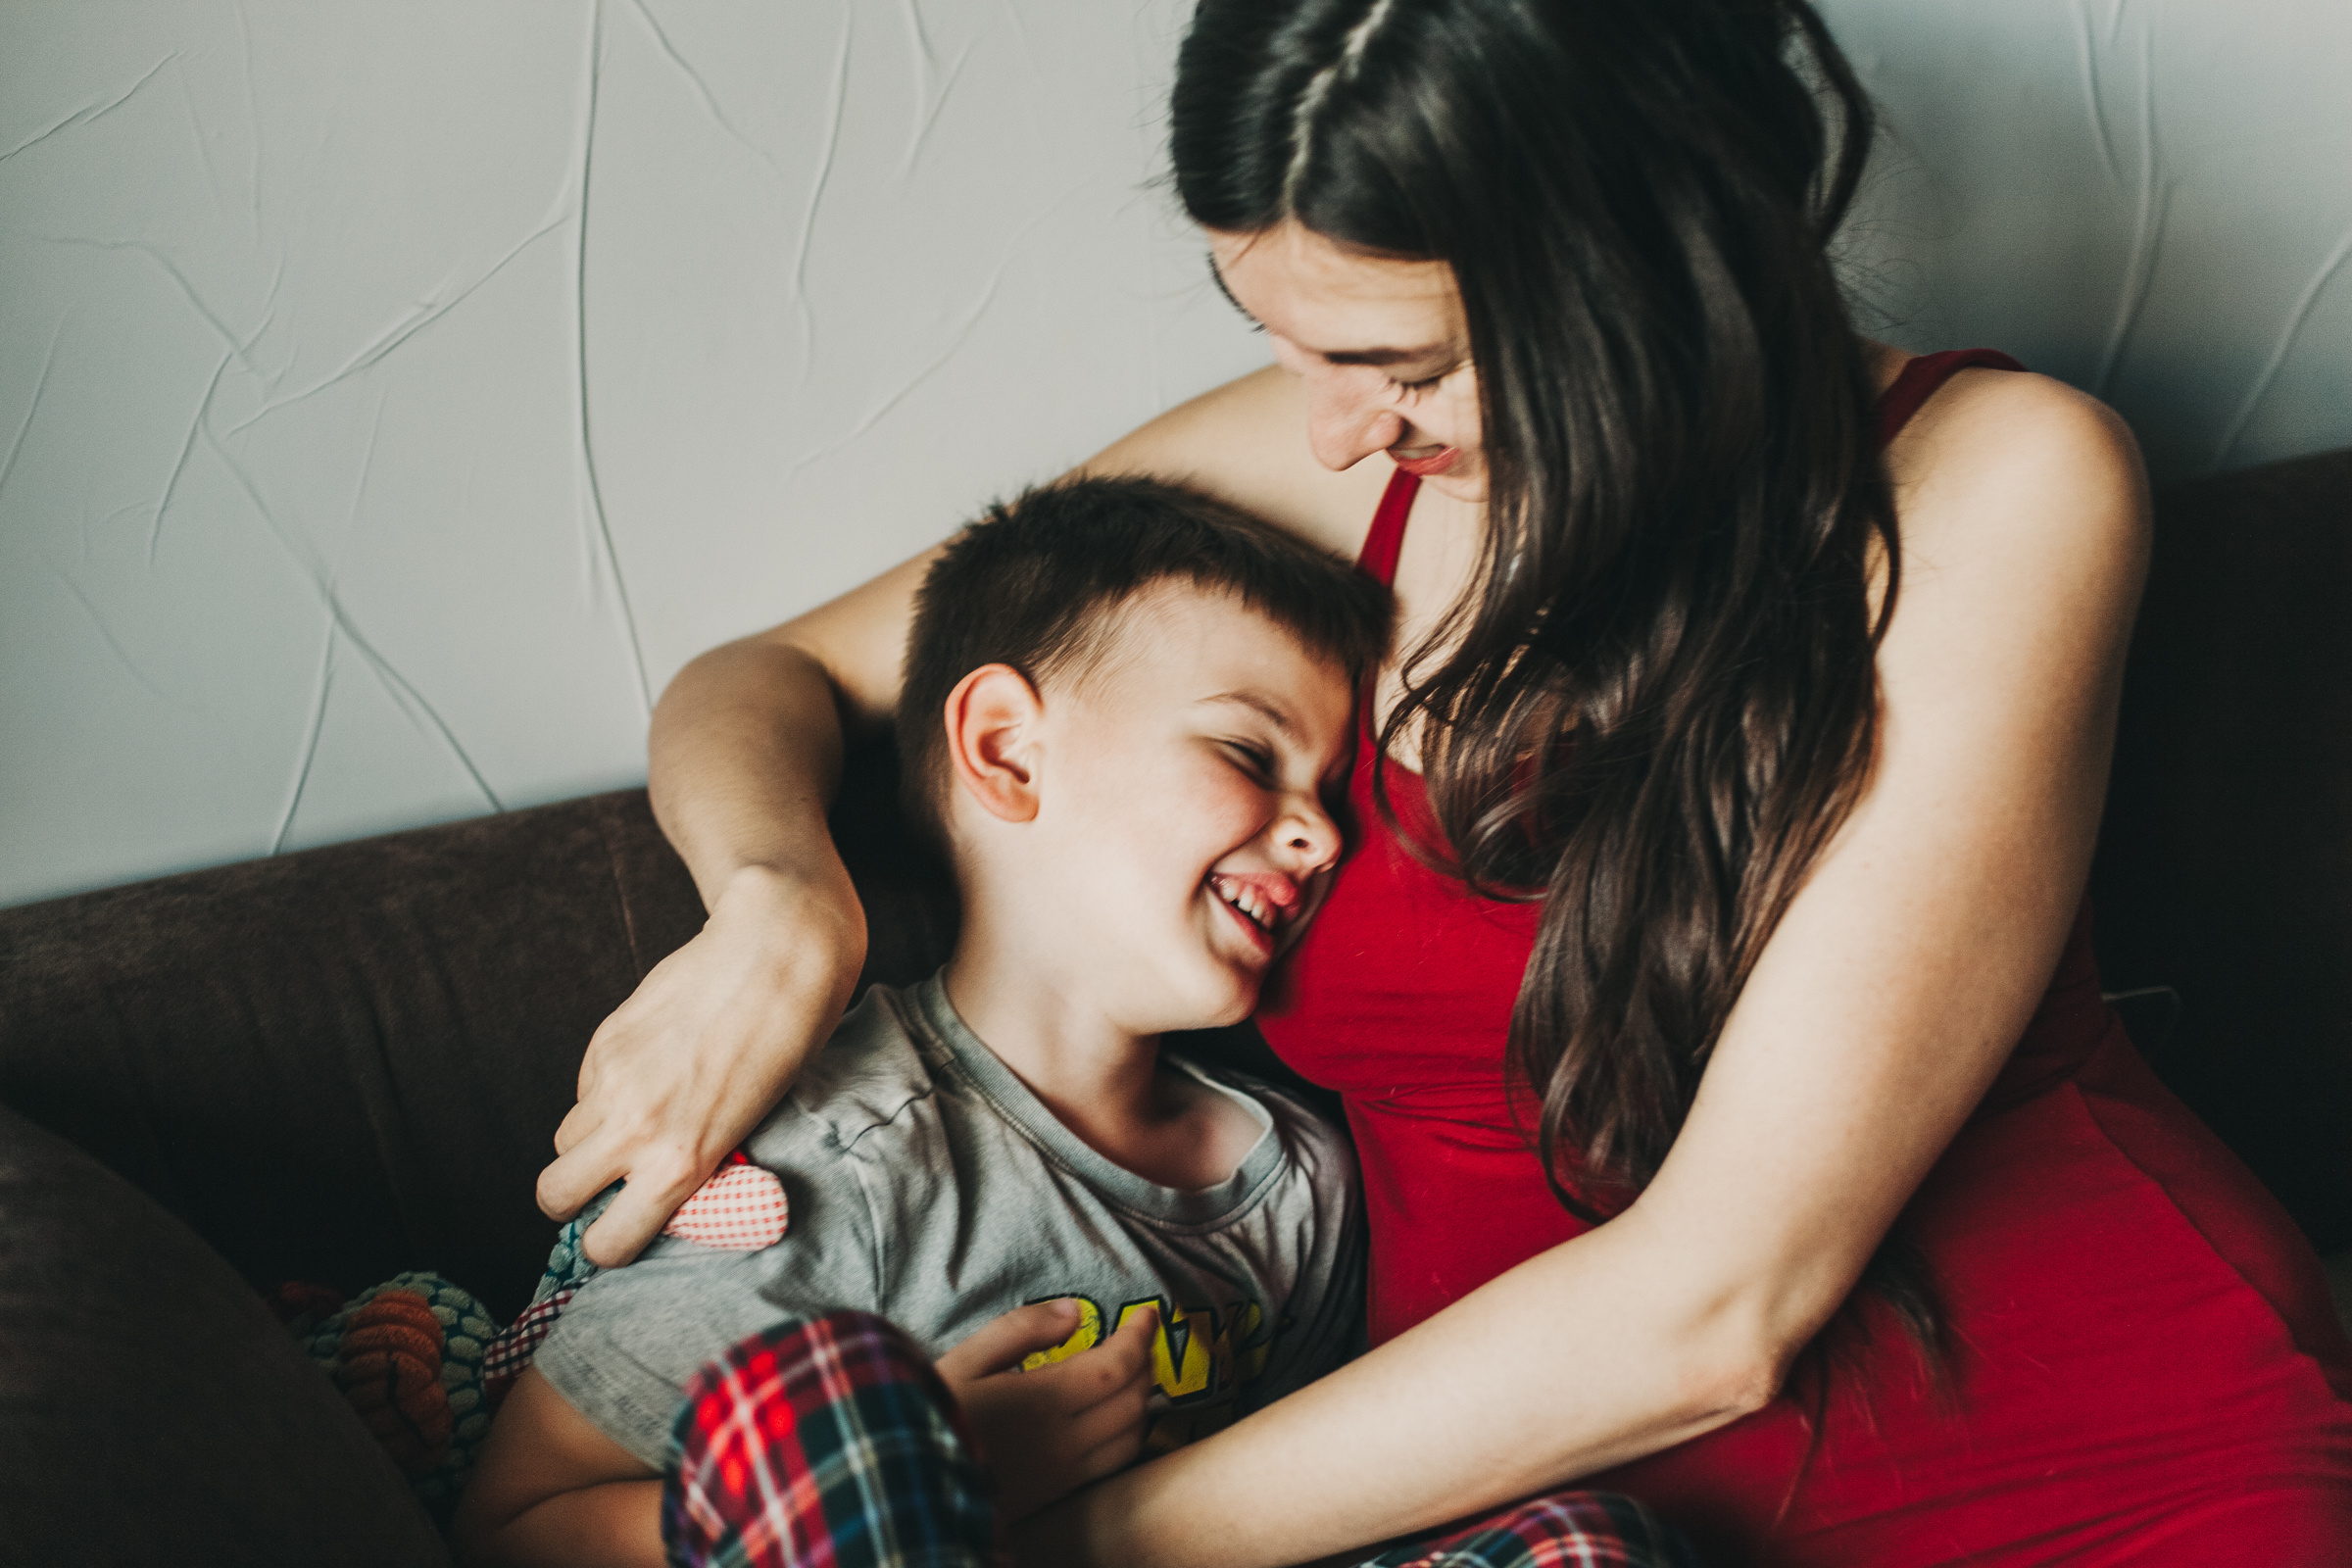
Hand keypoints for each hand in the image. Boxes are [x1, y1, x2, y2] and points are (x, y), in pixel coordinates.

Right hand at [535, 863, 864, 1266]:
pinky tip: (650, 1073)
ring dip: (589, 1143)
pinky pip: (584, 1090)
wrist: (777, 954)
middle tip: (607, 1185)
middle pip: (553, 1194)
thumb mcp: (751, 1126)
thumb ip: (696, 1161)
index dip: (613, 1242)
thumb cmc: (787, 1043)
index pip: (608, 1243)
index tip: (629, 1228)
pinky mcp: (605, 1041)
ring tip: (638, 1124)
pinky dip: (603, 1095)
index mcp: (681, 1162)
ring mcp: (613, 1081)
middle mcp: (636, 1128)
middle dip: (573, 1198)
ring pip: (565, 1139)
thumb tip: (660, 1187)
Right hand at [936, 1299, 1159, 1524]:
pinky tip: (1117, 1417)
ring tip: (1135, 1373)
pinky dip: (1130, 1434)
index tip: (1148, 1314)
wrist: (907, 1486)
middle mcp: (1064, 1442)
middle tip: (1140, 1337)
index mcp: (1043, 1401)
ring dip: (1143, 1401)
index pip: (1117, 1367)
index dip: (1141, 1337)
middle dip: (1146, 1363)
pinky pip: (1114, 1465)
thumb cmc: (930, 1413)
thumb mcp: (966, 1359)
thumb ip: (1021, 1330)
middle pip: (1133, 1400)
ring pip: (1131, 1437)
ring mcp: (1065, 1475)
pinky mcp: (1058, 1496)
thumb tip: (1071, 1312)